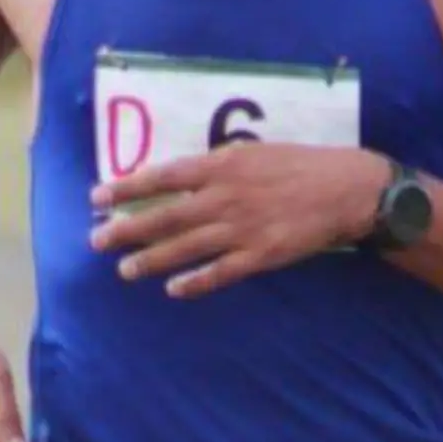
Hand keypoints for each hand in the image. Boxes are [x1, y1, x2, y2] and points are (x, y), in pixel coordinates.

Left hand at [89, 144, 388, 298]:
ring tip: (125, 270)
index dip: (128, 187)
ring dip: (151, 259)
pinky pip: (219, 273)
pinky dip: (195, 282)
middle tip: (96, 240)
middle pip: (165, 216)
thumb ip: (218, 165)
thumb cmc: (301, 164)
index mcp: (223, 165)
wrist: (346, 190)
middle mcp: (225, 197)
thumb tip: (181, 175)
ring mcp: (242, 229)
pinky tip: (174, 289)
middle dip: (127, 228)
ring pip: (186, 248)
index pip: (164, 176)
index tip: (98, 196)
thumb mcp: (256, 151)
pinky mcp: (260, 256)